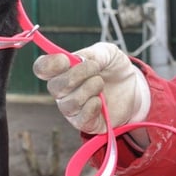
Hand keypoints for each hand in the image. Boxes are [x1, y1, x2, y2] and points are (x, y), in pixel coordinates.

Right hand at [33, 42, 150, 134]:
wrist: (134, 88)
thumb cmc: (114, 68)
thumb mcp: (108, 53)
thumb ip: (92, 53)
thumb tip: (78, 59)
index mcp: (61, 70)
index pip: (41, 68)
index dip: (49, 65)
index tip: (66, 60)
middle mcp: (62, 90)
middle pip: (54, 87)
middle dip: (75, 76)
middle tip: (94, 68)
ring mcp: (73, 108)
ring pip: (68, 104)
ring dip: (87, 91)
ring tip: (100, 83)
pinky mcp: (86, 123)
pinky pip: (80, 120)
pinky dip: (91, 109)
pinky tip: (100, 101)